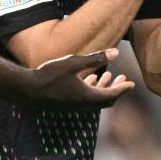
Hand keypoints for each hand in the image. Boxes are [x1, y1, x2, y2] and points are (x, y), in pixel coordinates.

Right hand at [20, 48, 134, 107]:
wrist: (28, 90)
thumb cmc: (50, 74)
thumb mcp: (73, 62)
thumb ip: (95, 58)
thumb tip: (117, 52)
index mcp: (88, 96)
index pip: (112, 95)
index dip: (123, 89)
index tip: (132, 84)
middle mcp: (84, 105)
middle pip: (106, 100)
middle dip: (116, 89)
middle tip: (124, 80)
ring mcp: (75, 106)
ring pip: (95, 100)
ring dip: (104, 89)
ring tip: (108, 75)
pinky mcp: (67, 105)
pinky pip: (85, 100)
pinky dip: (92, 91)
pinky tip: (89, 78)